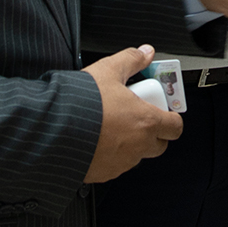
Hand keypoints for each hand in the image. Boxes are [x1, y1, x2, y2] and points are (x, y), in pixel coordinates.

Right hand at [82, 45, 184, 183]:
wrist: (52, 129)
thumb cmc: (82, 103)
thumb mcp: (108, 70)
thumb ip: (131, 59)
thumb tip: (144, 53)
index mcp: (146, 122)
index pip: (175, 127)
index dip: (170, 118)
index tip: (162, 110)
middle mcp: (138, 146)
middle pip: (159, 144)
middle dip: (152, 133)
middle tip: (136, 118)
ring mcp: (121, 163)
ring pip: (135, 155)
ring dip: (130, 144)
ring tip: (110, 126)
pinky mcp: (104, 173)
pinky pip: (114, 165)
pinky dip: (110, 155)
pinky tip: (95, 140)